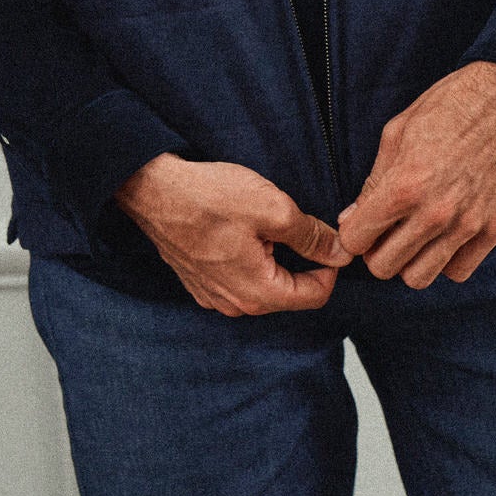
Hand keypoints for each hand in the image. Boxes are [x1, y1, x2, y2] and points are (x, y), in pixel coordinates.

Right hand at [111, 153, 353, 315]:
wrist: (153, 191)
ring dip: (275, 258)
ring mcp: (214, 296)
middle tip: (299, 222)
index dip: (331, 266)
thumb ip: (311, 235)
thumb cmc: (210, 198)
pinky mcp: (200, 282)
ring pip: (264, 284)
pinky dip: (250, 258)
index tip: (329, 237)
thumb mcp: (273, 209)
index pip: (316, 296)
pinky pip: (239, 278)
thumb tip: (342, 252)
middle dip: (303, 261)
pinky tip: (242, 230)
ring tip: (267, 223)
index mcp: (258, 294)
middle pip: (290, 292)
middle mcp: (236, 305)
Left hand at [334, 62, 495, 288]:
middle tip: (385, 229)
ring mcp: (467, 225)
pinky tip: (444, 236)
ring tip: (414, 235)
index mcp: (405, 184)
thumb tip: (351, 218)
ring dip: (409, 261)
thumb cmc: (450, 105)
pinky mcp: (494, 229)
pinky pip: (458, 271)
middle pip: (384, 267)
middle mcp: (435, 213)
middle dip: (376, 250)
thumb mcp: (398, 132)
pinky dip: (446, 260)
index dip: (353, 233)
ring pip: (419, 278)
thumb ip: (373, 181)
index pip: (357, 240)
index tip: (360, 224)